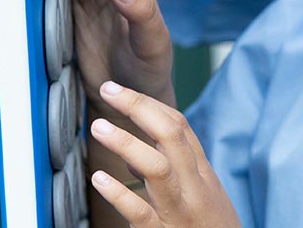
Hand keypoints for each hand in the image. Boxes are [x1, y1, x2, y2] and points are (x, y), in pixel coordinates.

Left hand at [89, 82, 241, 227]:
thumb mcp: (203, 195)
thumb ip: (178, 172)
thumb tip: (137, 151)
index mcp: (202, 175)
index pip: (179, 127)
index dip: (149, 103)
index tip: (121, 91)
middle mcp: (194, 188)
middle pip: (171, 135)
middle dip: (138, 107)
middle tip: (108, 89)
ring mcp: (180, 212)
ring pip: (158, 168)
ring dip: (126, 143)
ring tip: (99, 127)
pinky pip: (141, 213)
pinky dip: (119, 194)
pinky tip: (99, 179)